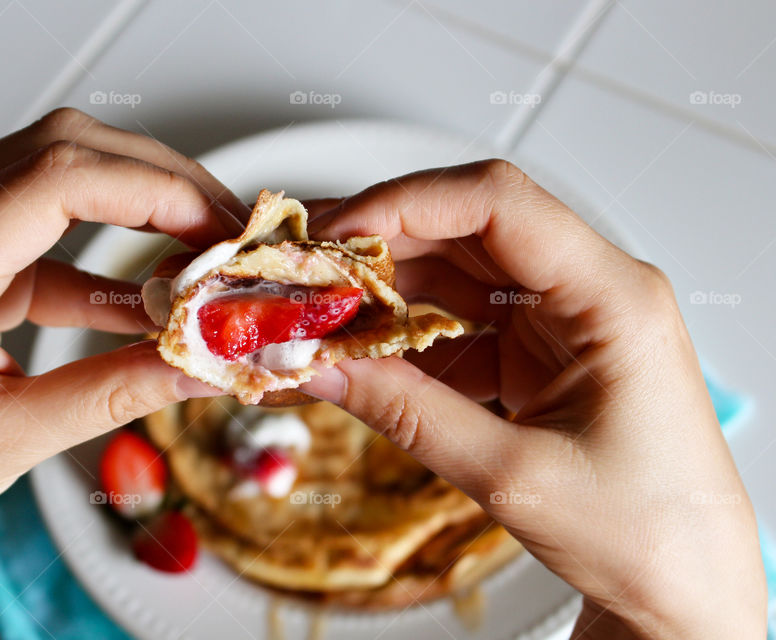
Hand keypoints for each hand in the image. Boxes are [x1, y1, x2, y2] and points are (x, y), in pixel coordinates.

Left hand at [0, 108, 234, 637]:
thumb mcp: (7, 441)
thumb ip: (114, 394)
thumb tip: (204, 366)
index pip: (52, 180)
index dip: (150, 190)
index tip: (217, 227)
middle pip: (62, 151)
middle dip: (159, 180)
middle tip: (227, 227)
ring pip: (61, 177)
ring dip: (141, 205)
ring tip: (204, 250)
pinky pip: (54, 238)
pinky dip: (114, 260)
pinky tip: (158, 300)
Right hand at [302, 160, 765, 638]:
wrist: (683, 587)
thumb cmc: (642, 533)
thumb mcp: (512, 475)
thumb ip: (407, 413)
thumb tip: (320, 367)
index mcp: (612, 298)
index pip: (498, 205)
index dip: (405, 203)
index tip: (334, 235)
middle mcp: (590, 291)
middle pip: (469, 229)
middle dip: (380, 245)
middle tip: (306, 271)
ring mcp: (563, 320)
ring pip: (459, 272)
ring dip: (387, 291)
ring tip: (321, 314)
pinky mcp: (540, 352)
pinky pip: (461, 320)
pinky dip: (408, 335)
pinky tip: (363, 353)